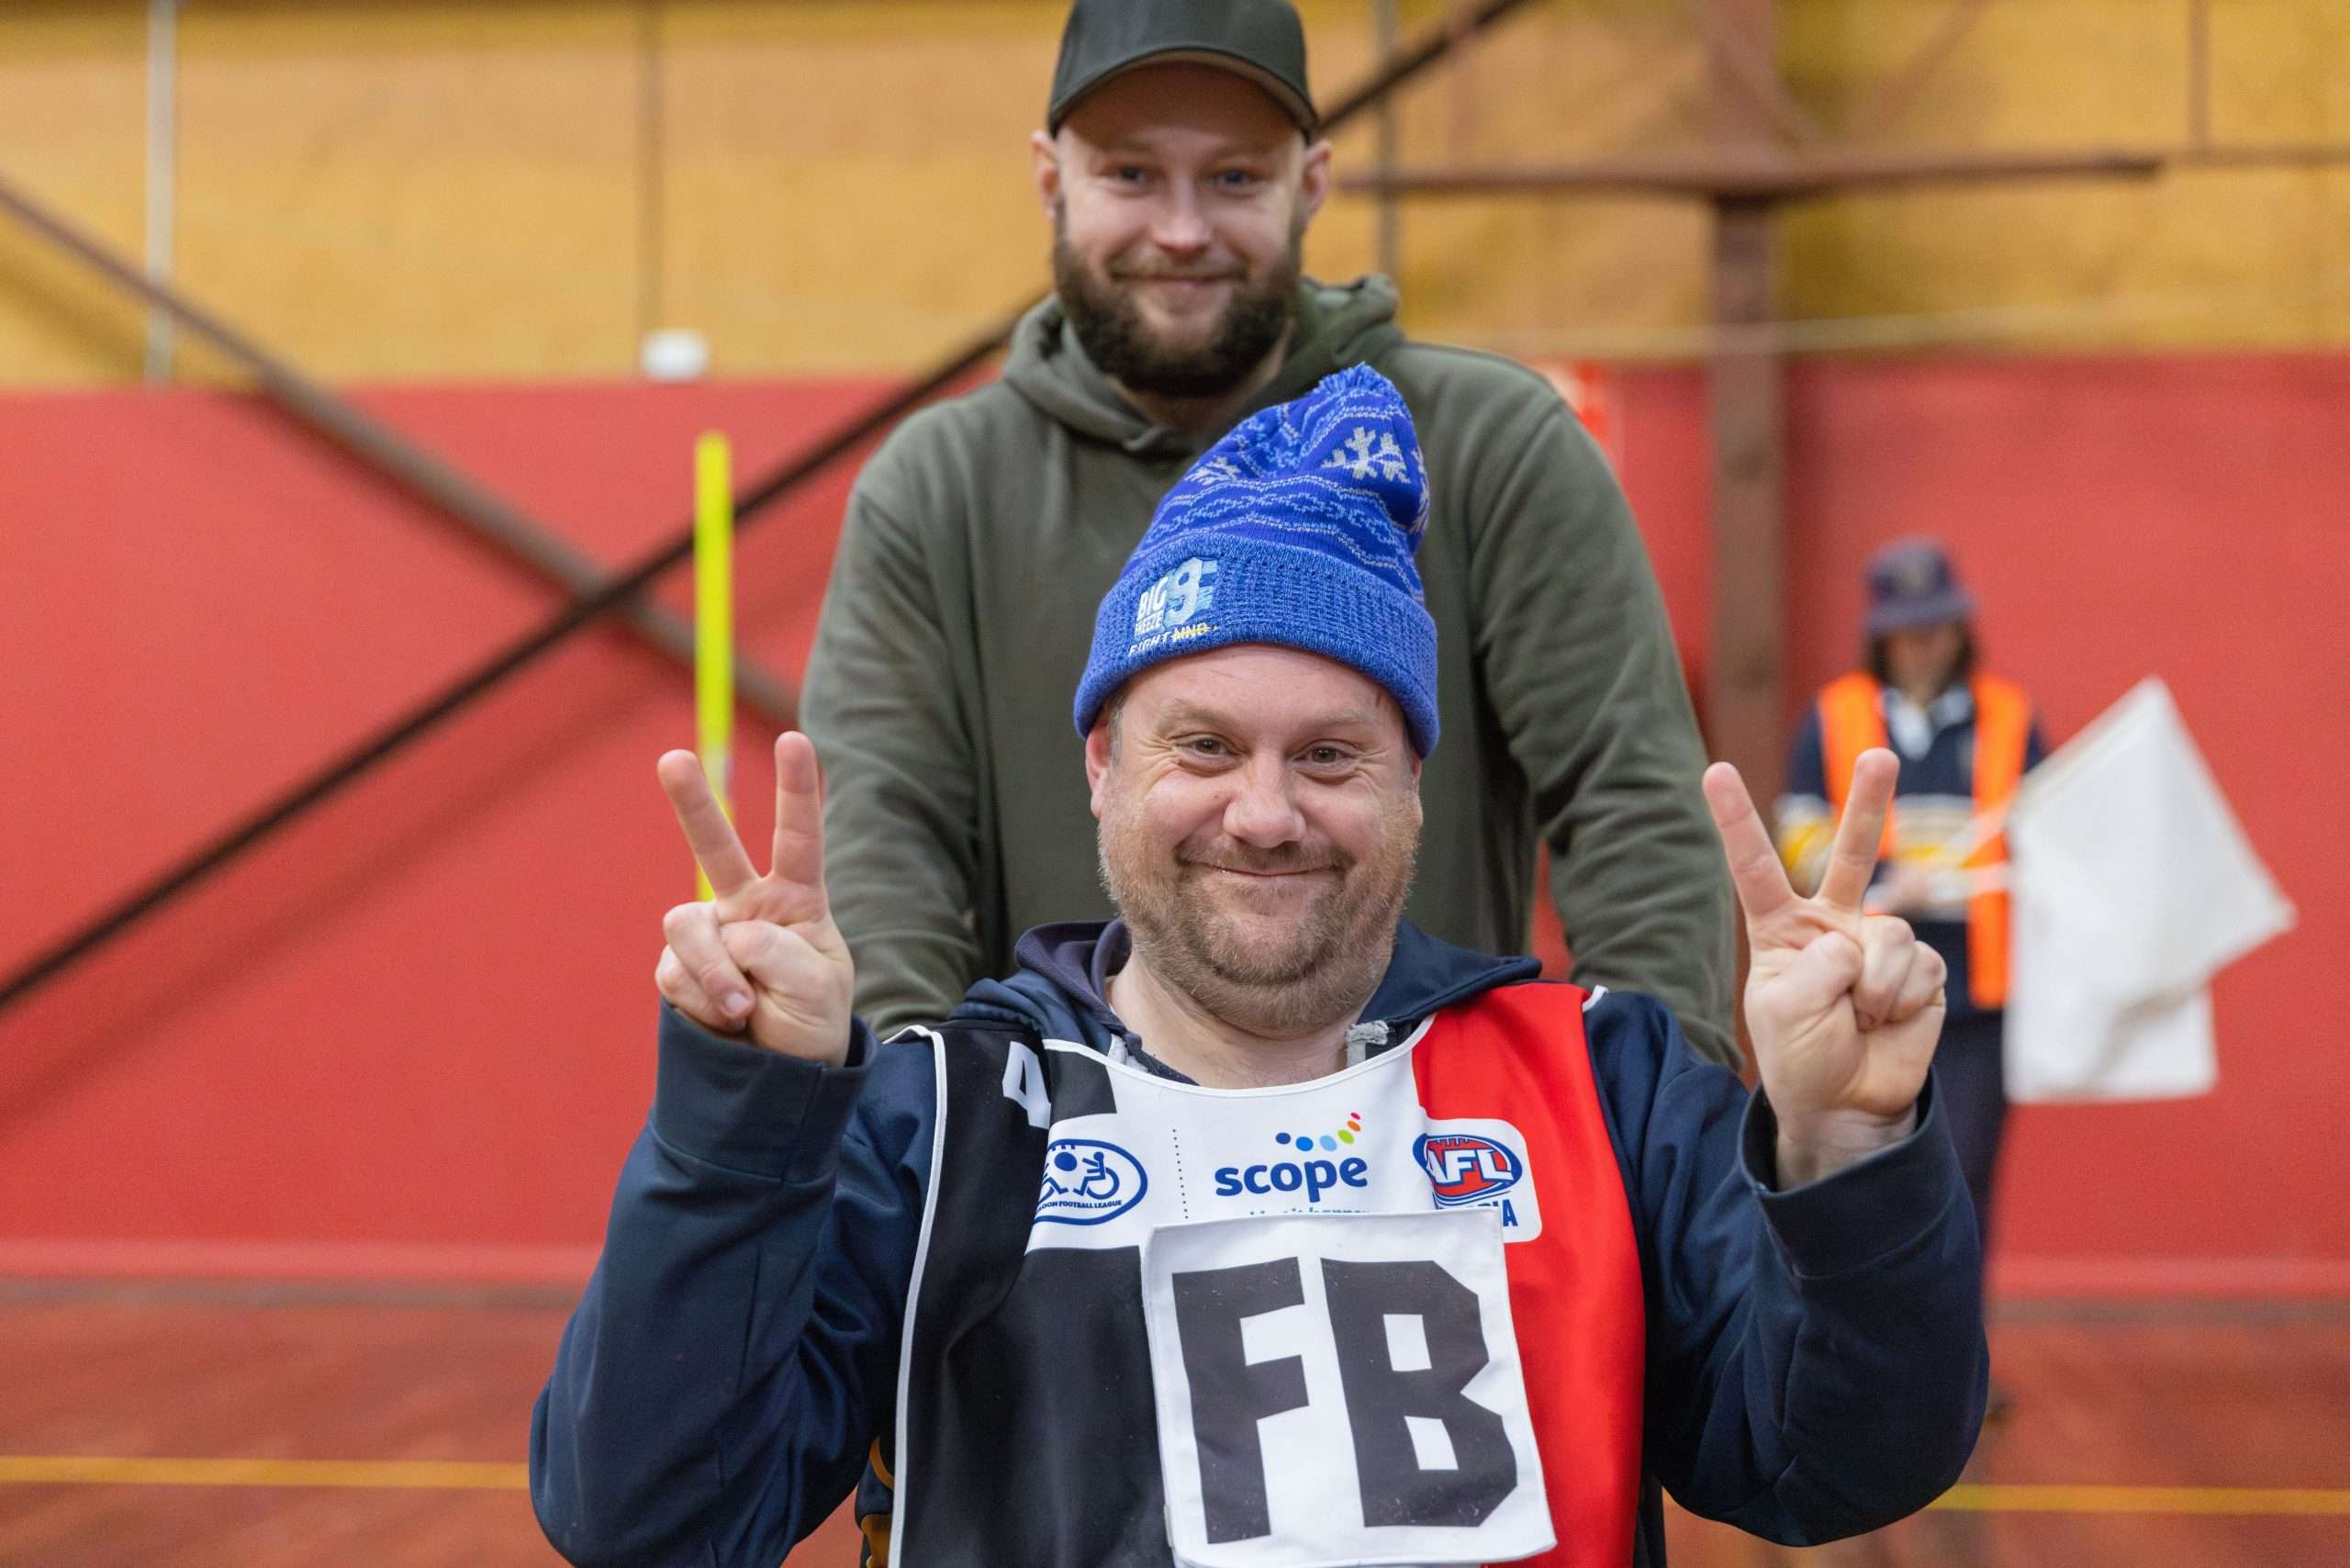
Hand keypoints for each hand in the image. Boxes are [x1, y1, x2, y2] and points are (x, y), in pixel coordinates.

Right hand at [653, 732, 854, 1065]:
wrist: (777, 1077)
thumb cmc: (810, 1024)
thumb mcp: (819, 990)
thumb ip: (780, 954)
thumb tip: (729, 933)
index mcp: (795, 901)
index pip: (798, 839)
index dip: (796, 791)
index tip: (794, 738)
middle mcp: (747, 907)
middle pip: (716, 847)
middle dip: (692, 803)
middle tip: (672, 758)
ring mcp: (708, 935)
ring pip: (687, 925)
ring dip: (715, 971)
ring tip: (743, 1009)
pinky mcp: (677, 968)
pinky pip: (675, 971)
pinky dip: (702, 999)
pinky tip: (725, 1020)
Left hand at [1704, 750, 1946, 1185]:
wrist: (1848, 1104)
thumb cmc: (1801, 1056)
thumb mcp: (1781, 1012)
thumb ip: (1814, 969)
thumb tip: (1859, 943)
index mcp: (1781, 929)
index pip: (1756, 868)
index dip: (1736, 820)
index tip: (1715, 771)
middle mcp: (1832, 924)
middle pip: (1850, 853)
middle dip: (1869, 801)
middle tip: (1880, 754)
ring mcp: (1877, 941)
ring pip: (1888, 930)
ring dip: (1872, 985)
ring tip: (1859, 1016)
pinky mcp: (1919, 967)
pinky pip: (1917, 964)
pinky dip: (1899, 997)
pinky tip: (1887, 1019)